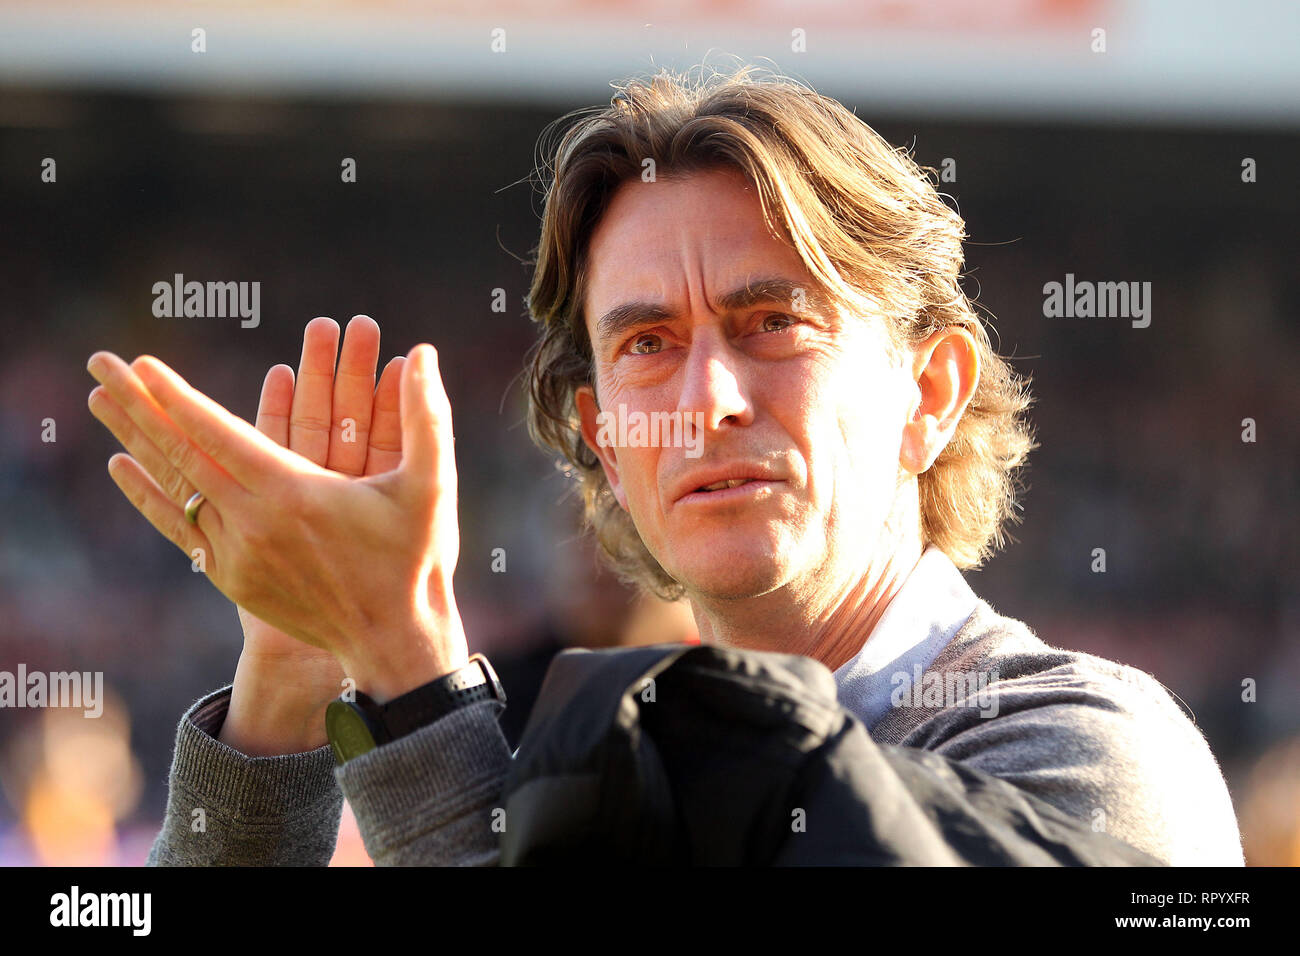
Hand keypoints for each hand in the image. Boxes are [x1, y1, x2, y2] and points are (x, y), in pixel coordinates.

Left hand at [86, 326, 467, 704]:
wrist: (393, 638)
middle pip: (180, 453)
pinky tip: (121, 466)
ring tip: (98, 402)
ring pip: (174, 486)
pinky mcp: (232, 578)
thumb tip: (425, 353)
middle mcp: (254, 522)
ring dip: (135, 439)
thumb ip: (425, 416)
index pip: (219, 435)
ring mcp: (238, 553)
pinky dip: (148, 494)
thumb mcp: (431, 485)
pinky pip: (179, 527)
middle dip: (137, 404)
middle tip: (100, 364)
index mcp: (295, 493)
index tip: (144, 363)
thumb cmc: (415, 558)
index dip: (178, 397)